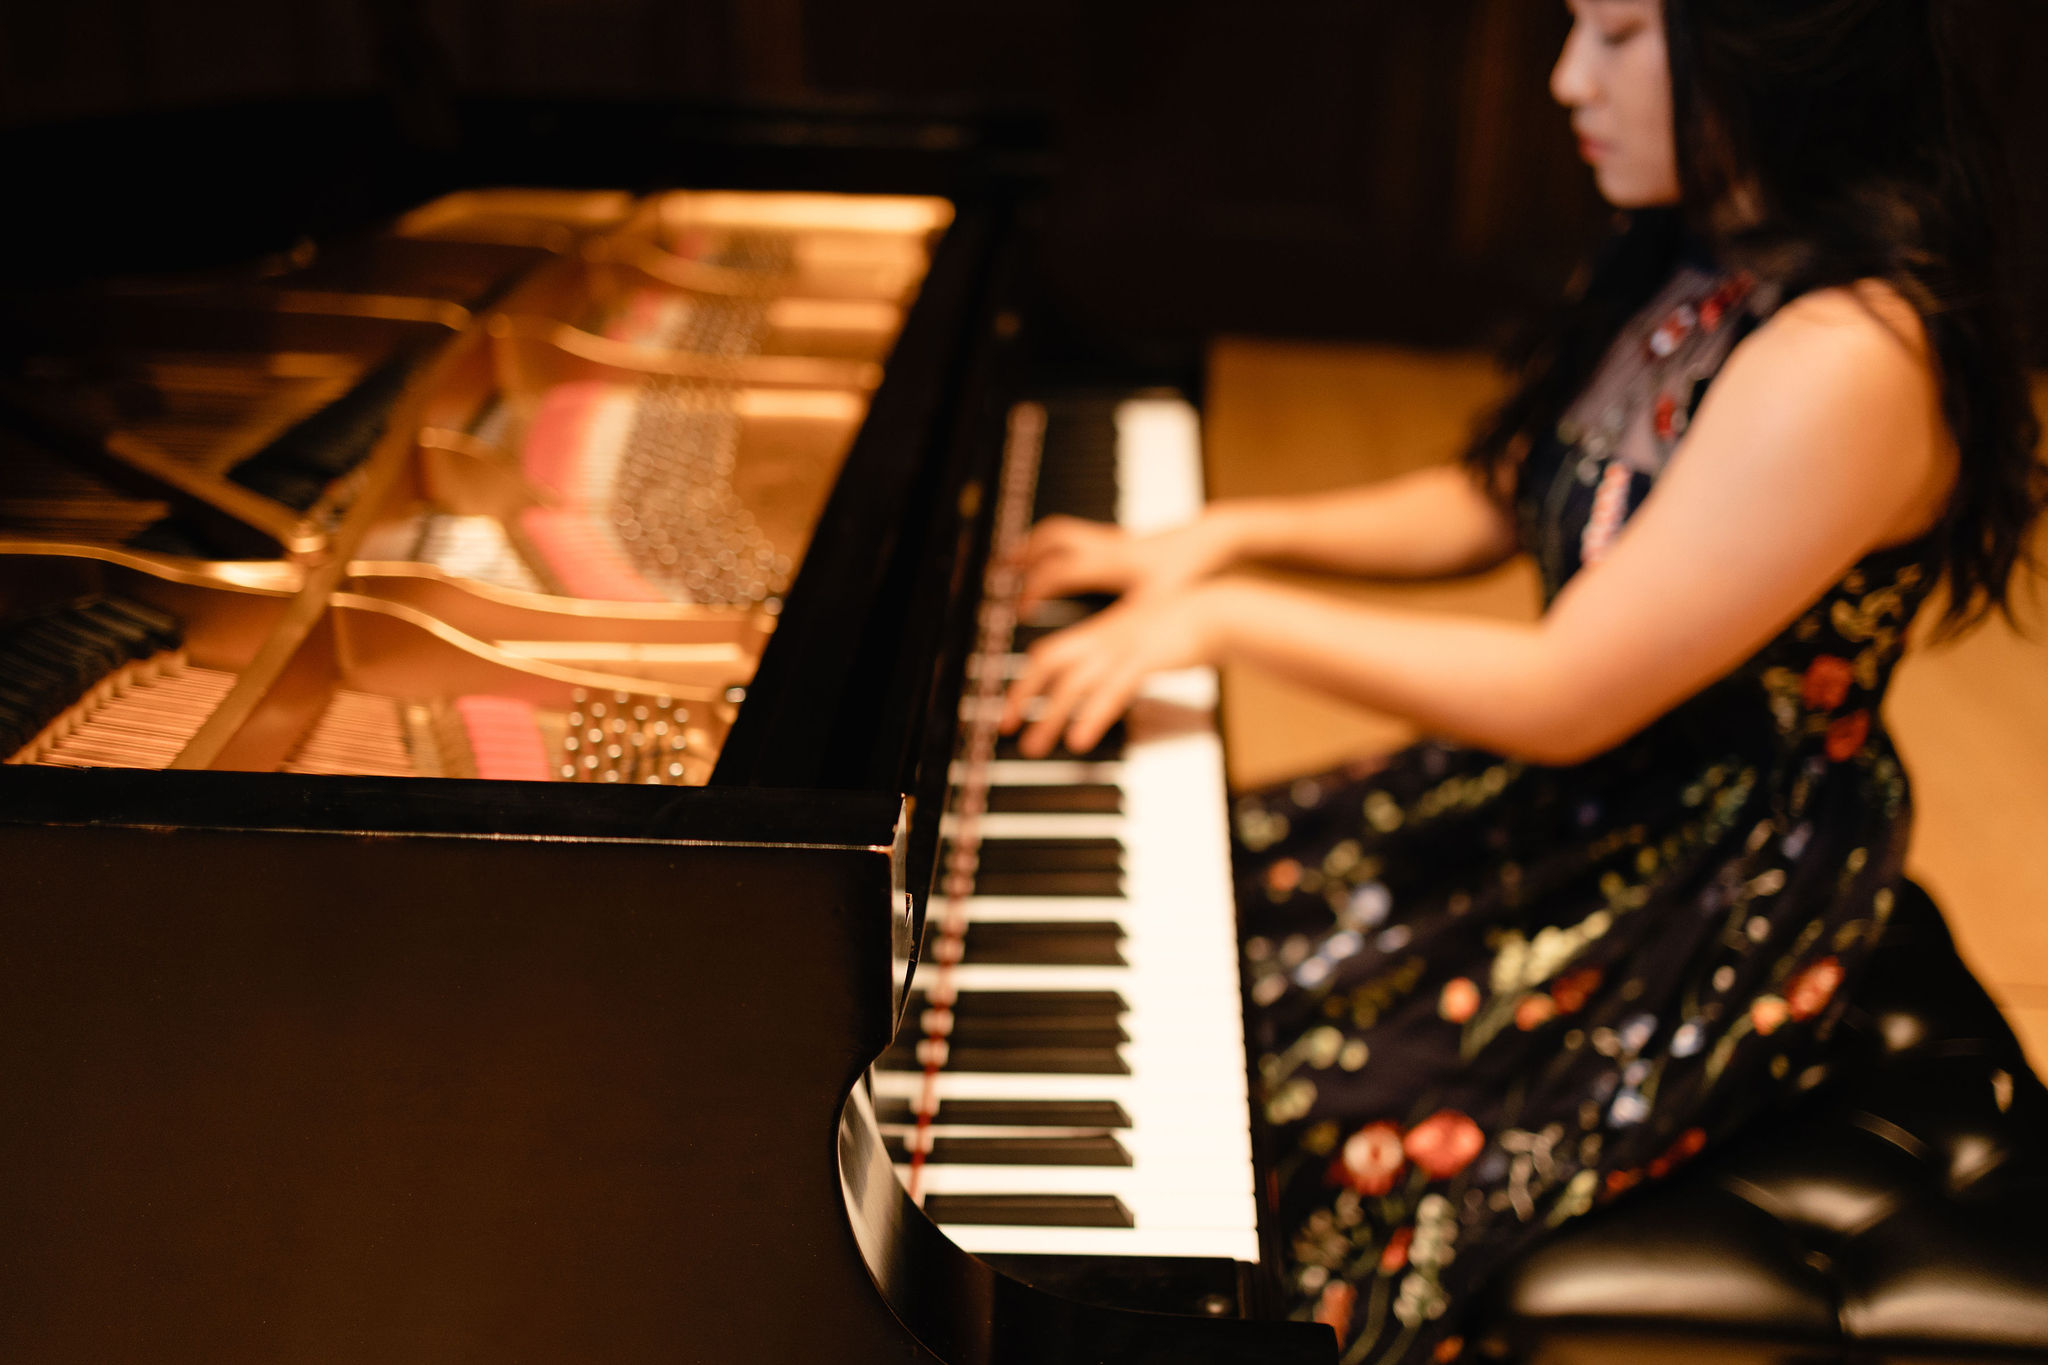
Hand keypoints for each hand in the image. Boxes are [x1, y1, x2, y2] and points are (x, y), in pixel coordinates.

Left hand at [999, 584, 1230, 756]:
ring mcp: (1123, 647)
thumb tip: (1096, 686)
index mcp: (1100, 632)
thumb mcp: (1138, 640)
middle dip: (1021, 695)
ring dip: (1049, 716)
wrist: (1219, 610)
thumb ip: (1114, 659)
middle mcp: (1104, 637)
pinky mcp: (1146, 660)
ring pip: (1074, 682)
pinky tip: (1079, 739)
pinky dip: (1091, 716)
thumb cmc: (1182, 629)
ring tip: (1035, 747)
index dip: (1022, 680)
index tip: (1008, 710)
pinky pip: (1111, 691)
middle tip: (1005, 728)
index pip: (1047, 652)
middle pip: (1048, 661)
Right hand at [1014, 513, 1239, 613]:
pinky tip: (1046, 562)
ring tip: (1006, 563)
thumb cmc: (1189, 571)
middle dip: (1019, 556)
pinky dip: (1050, 547)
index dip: (1036, 589)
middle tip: (994, 573)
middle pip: (1049, 540)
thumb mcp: (1159, 602)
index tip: (1021, 609)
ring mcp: (1106, 538)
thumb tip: (1111, 655)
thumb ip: (1130, 624)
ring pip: (1056, 532)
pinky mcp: (1113, 538)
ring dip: (1029, 546)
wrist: (1210, 537)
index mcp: (1110, 563)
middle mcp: (1103, 545)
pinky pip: (1071, 537)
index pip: (1060, 570)